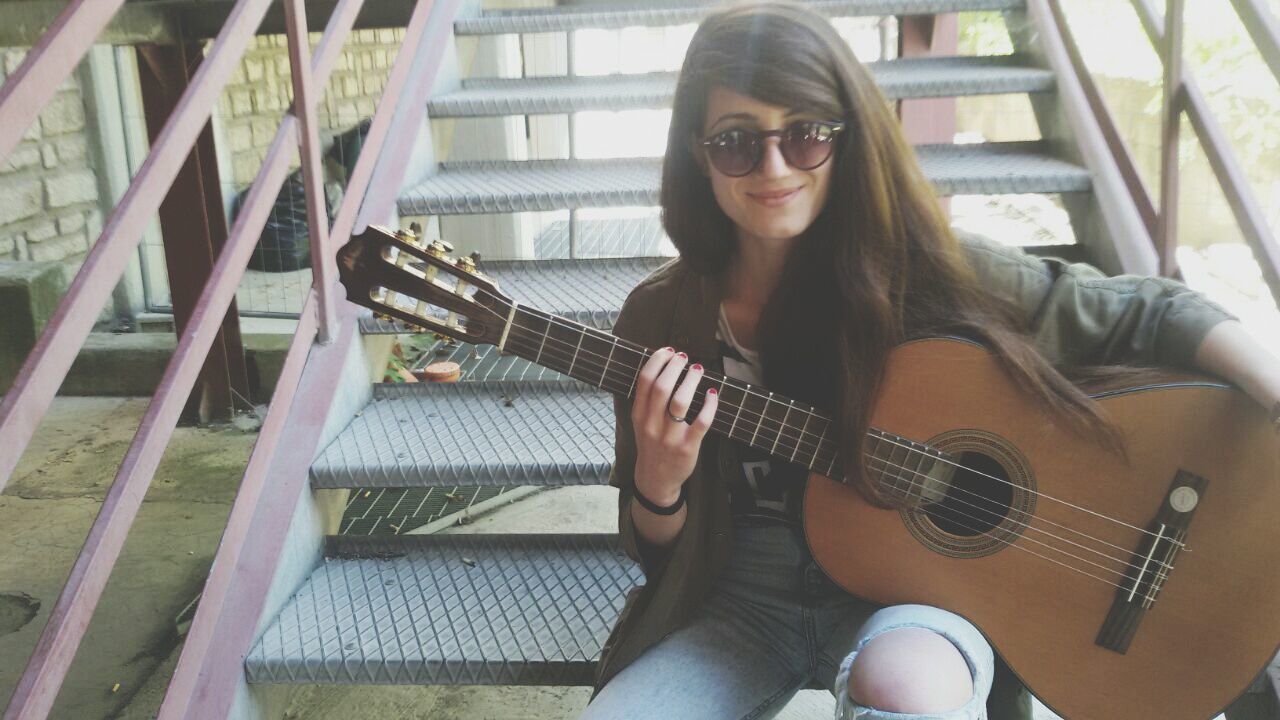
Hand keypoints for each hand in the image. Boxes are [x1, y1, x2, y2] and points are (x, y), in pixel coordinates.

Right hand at [630, 347, 718, 503]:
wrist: (655, 479)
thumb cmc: (651, 445)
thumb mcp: (640, 423)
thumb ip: (647, 400)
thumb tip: (664, 368)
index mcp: (639, 415)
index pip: (644, 381)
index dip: (657, 361)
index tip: (668, 351)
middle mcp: (652, 424)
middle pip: (662, 387)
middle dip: (674, 366)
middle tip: (684, 357)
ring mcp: (670, 437)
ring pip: (680, 402)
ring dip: (691, 380)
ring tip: (697, 369)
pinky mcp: (687, 447)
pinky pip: (701, 422)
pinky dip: (709, 405)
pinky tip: (712, 394)